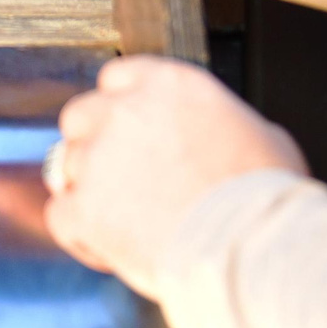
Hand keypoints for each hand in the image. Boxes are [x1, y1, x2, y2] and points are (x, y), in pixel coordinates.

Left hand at [43, 57, 304, 294]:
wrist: (251, 246)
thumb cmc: (266, 198)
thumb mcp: (261, 135)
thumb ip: (223, 123)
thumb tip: (226, 135)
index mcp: (167, 83)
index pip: (117, 78)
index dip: (120, 109)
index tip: (130, 133)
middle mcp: (124, 110)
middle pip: (81, 117)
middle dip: (94, 146)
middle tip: (122, 179)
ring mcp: (98, 158)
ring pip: (67, 165)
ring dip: (89, 190)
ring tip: (123, 221)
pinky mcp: (84, 207)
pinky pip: (60, 215)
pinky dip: (79, 234)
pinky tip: (106, 249)